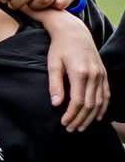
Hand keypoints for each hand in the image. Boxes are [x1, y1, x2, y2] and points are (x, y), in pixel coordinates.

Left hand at [39, 8, 107, 130]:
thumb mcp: (53, 64)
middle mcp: (94, 75)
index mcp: (80, 73)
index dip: (71, 115)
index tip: (63, 123)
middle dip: (80, 119)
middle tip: (71, 129)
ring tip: (81, 126)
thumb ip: (55, 84)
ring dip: (91, 116)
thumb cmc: (59, 48)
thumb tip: (56, 104)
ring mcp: (101, 74)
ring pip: (100, 102)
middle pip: (90, 104)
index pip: (78, 101)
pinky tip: (97, 116)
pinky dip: (103, 107)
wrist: (74, 32)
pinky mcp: (103, 74)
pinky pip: (106, 94)